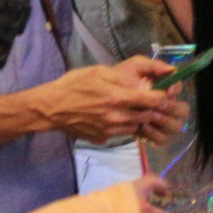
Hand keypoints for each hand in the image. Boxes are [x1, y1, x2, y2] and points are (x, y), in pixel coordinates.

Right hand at [42, 59, 187, 144]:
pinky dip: (123, 127)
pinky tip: (112, 117)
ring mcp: (109, 131)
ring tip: (127, 108)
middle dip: (150, 109)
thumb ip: (124, 79)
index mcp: (118, 98)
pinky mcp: (102, 139)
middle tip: (145, 100)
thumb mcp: (100, 72)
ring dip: (137, 119)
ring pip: (135, 127)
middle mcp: (117, 118)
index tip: (161, 93)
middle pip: (147, 116)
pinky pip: (121, 134)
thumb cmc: (75, 85)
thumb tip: (144, 86)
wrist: (51, 108)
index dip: (161, 97)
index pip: (153, 101)